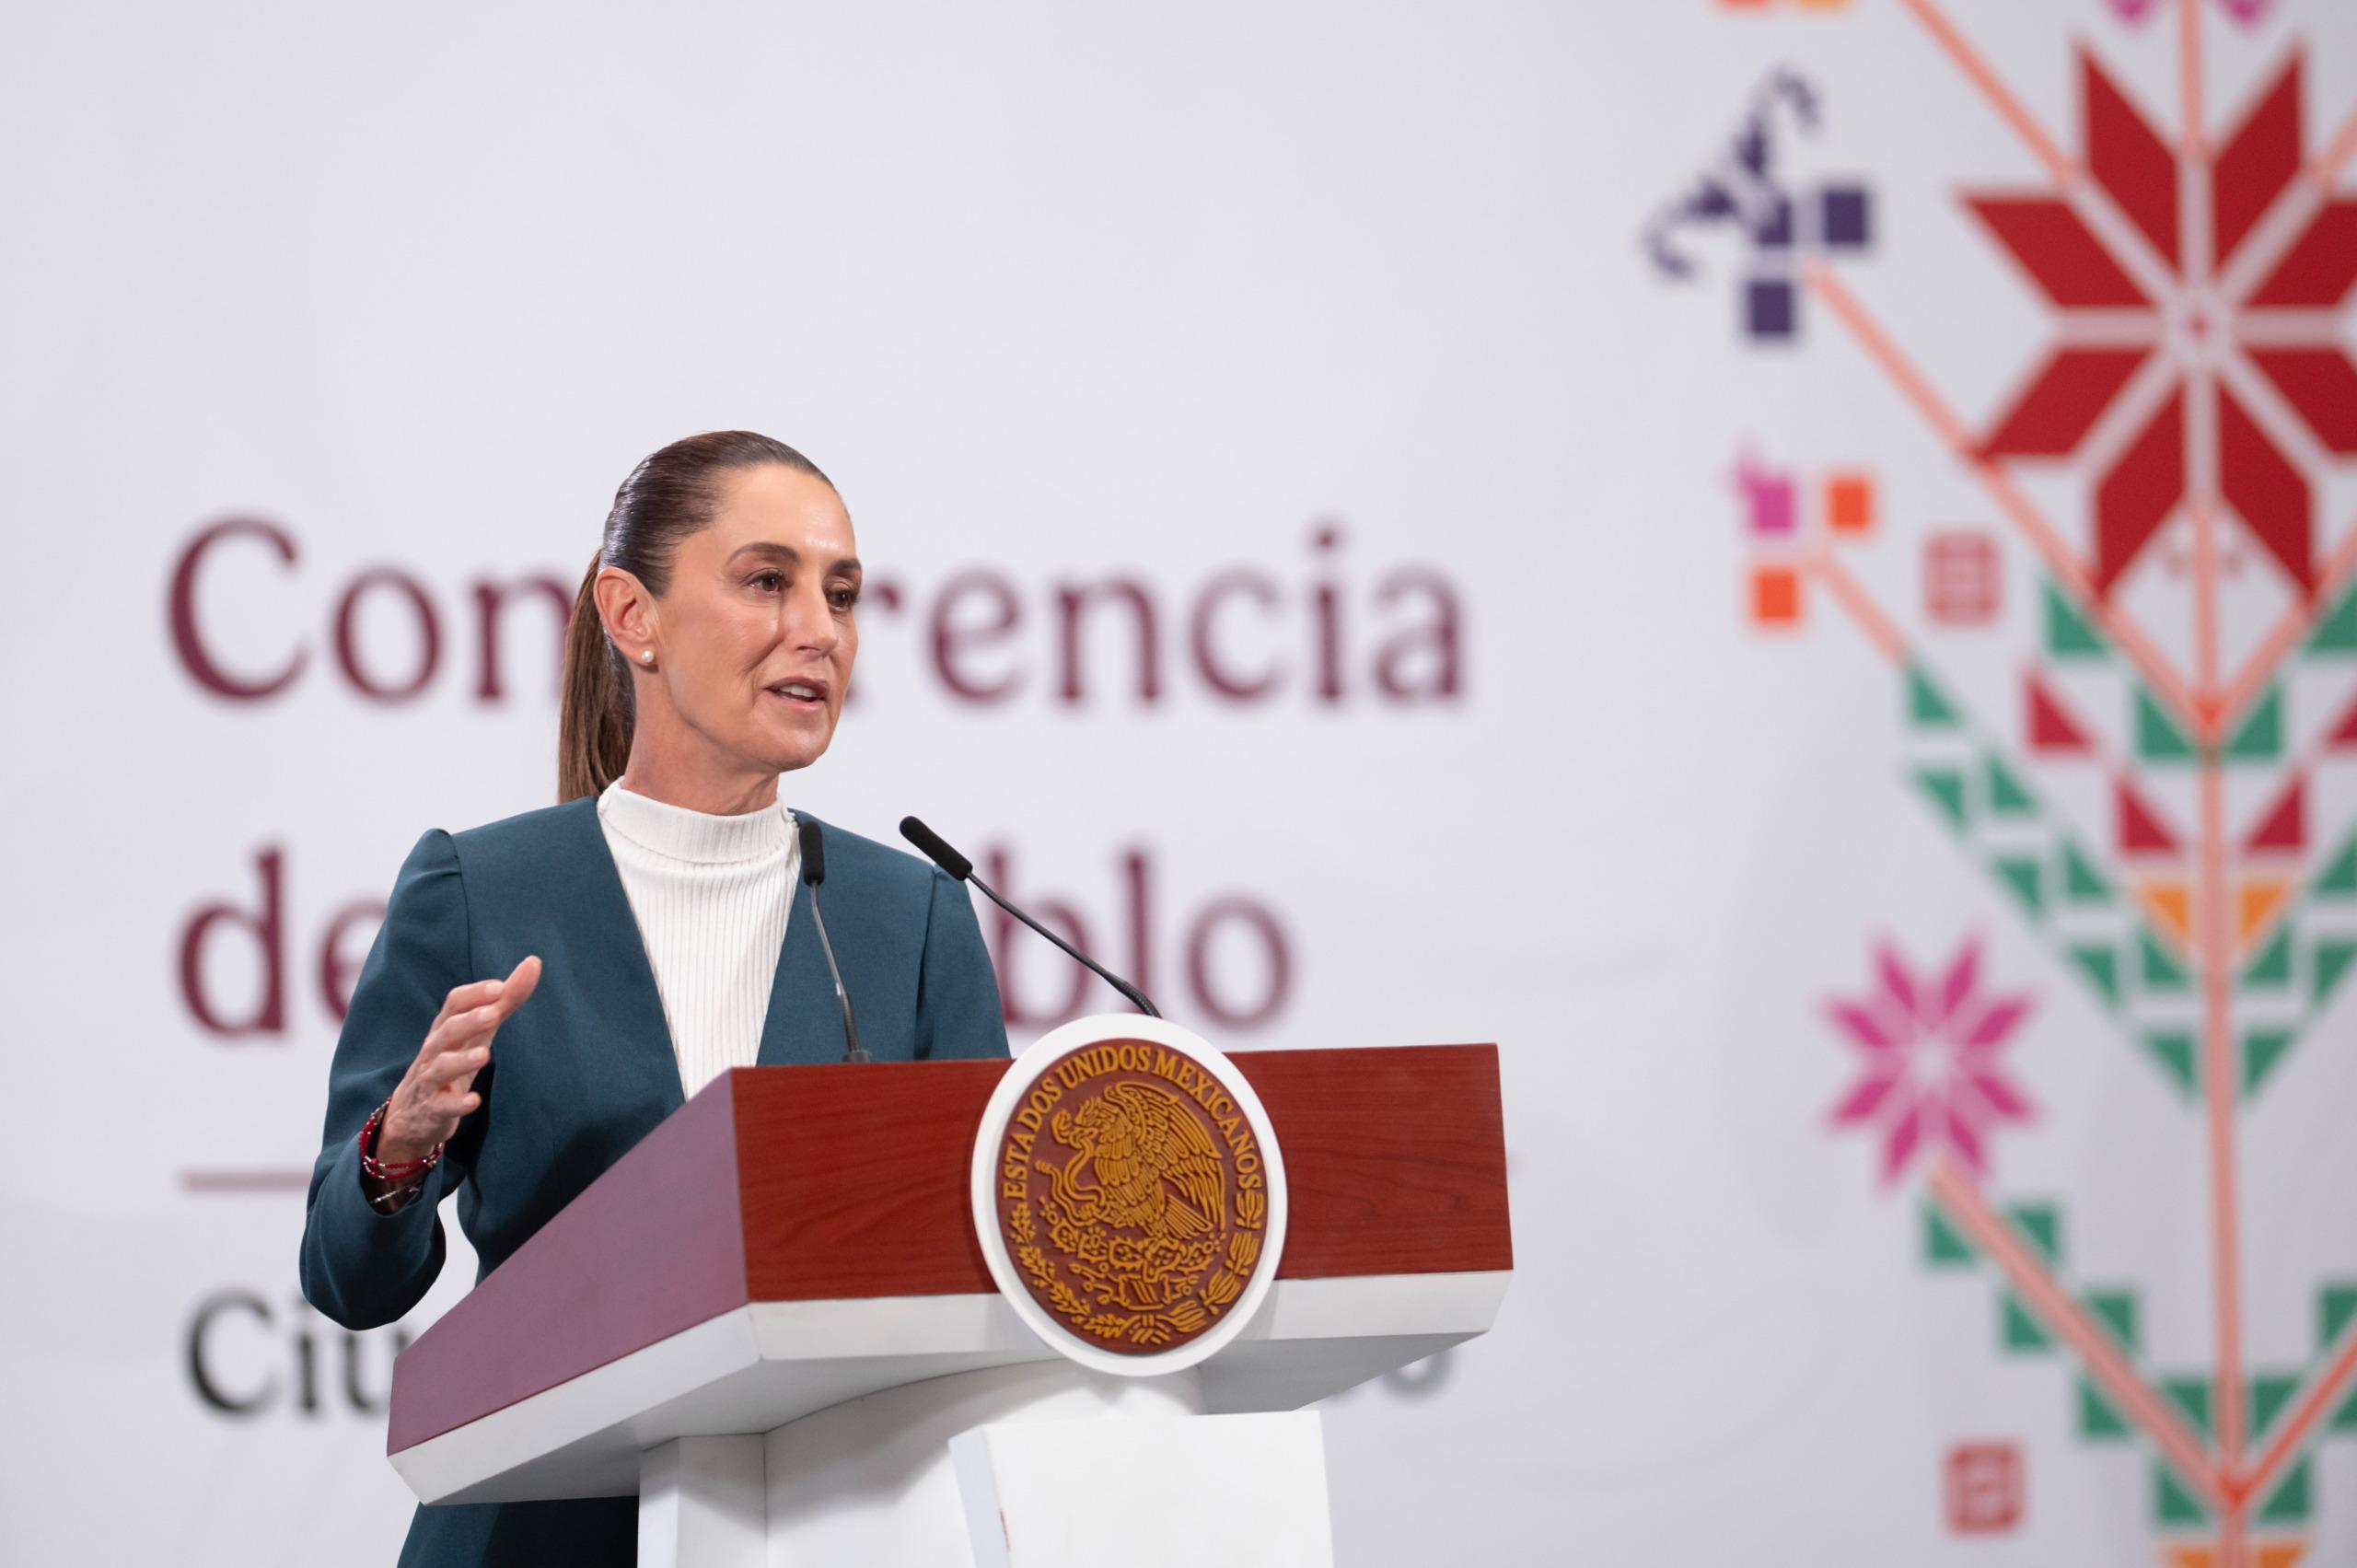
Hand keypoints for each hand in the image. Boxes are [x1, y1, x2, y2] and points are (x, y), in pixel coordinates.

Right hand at [376, 955, 540, 1164]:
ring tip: (484, 1056)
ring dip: (461, 1061)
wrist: (412, 1113)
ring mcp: (430, 1080)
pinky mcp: (432, 1109)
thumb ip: (505, 1000)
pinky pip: (442, 1105)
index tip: (499, 986)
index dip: (474, 994)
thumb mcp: (478, 1030)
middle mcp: (434, 1050)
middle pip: (446, 1031)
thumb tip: (533, 963)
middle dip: (468, 1021)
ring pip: (440, 1066)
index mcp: (446, 1028)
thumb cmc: (452, 1059)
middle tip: (492, 1014)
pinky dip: (457, 1104)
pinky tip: (474, 1102)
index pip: (454, 1003)